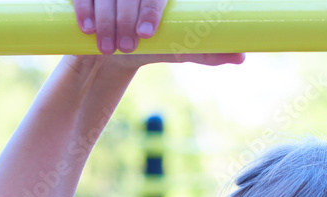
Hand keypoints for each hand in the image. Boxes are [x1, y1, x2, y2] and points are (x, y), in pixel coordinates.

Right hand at [72, 0, 244, 67]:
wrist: (114, 52)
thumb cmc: (153, 46)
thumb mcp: (179, 49)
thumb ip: (208, 52)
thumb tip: (241, 57)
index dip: (151, 10)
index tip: (147, 34)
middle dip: (126, 20)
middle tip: (127, 48)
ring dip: (105, 21)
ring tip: (108, 47)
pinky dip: (84, 11)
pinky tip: (87, 30)